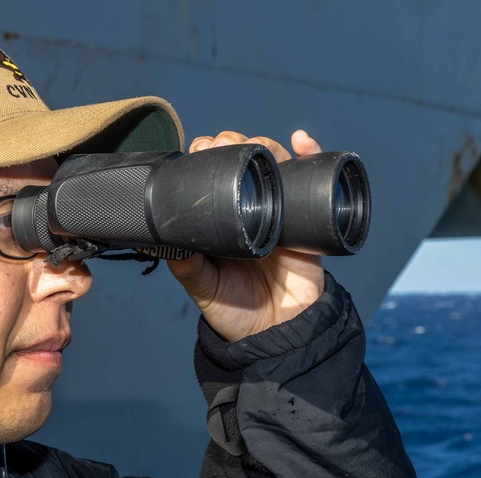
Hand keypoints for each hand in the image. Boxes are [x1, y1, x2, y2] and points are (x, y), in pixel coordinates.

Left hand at [167, 129, 325, 342]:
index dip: (205, 158)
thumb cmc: (237, 312)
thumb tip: (167, 242)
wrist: (278, 334)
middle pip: (243, 165)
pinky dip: (311, 156)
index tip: (198, 148)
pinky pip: (312, 184)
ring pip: (274, 167)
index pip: (212, 179)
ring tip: (253, 143)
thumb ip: (188, 268)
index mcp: (221, 223)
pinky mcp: (306, 223)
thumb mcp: (204, 289)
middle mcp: (249, 212)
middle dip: (232, 145)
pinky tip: (301, 140)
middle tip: (221, 143)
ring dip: (264, 145)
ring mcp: (279, 214)